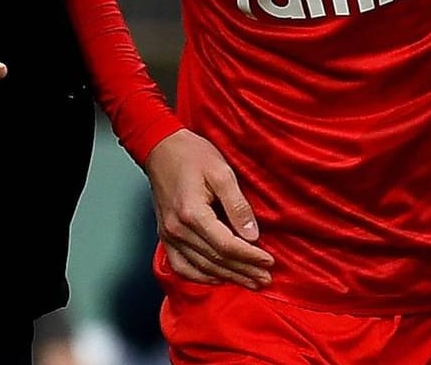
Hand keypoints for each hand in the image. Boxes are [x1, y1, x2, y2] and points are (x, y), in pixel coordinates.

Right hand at [143, 129, 273, 288]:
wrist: (161, 148)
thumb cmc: (192, 155)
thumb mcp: (222, 172)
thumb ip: (237, 205)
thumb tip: (253, 235)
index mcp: (192, 213)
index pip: (226, 245)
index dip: (250, 257)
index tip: (270, 261)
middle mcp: (177, 229)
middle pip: (216, 260)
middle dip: (244, 271)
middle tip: (266, 279)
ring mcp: (168, 235)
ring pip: (202, 267)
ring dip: (228, 277)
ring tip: (250, 282)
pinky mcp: (165, 236)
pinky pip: (182, 266)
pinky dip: (201, 277)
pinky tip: (218, 279)